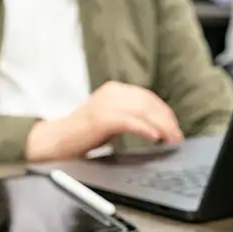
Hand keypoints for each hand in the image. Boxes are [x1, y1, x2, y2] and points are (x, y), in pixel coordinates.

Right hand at [25, 82, 183, 161]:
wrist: (55, 142)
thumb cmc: (83, 134)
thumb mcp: (111, 119)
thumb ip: (131, 116)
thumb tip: (158, 126)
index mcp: (115, 90)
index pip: (148, 97)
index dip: (165, 113)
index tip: (175, 128)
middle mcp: (112, 92)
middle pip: (149, 103)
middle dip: (167, 121)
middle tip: (177, 137)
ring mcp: (105, 104)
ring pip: (143, 111)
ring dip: (162, 126)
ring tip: (171, 139)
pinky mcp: (100, 118)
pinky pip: (129, 121)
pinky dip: (144, 129)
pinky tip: (155, 137)